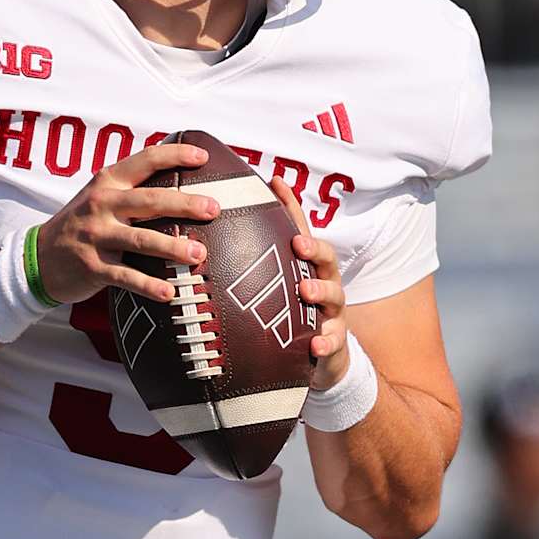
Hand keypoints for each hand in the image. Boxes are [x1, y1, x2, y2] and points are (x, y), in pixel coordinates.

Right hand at [33, 143, 219, 304]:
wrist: (38, 258)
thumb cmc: (82, 224)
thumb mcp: (100, 196)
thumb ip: (132, 188)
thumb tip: (183, 183)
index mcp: (107, 182)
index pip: (145, 160)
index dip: (175, 155)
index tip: (203, 157)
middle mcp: (102, 205)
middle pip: (150, 201)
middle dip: (185, 204)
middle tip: (213, 209)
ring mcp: (96, 236)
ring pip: (142, 240)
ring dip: (173, 248)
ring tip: (199, 255)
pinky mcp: (93, 267)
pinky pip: (126, 278)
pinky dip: (149, 286)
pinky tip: (169, 293)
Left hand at [269, 177, 348, 389]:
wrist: (319, 355)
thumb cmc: (291, 313)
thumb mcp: (275, 287)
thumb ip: (251, 266)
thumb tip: (203, 240)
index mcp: (306, 266)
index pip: (300, 229)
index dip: (290, 205)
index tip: (276, 183)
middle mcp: (323, 282)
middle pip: (326, 257)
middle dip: (314, 247)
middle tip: (298, 243)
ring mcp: (332, 310)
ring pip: (334, 294)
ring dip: (320, 291)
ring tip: (305, 292)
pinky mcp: (335, 338)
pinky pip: (334, 340)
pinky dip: (326, 342)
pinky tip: (315, 346)